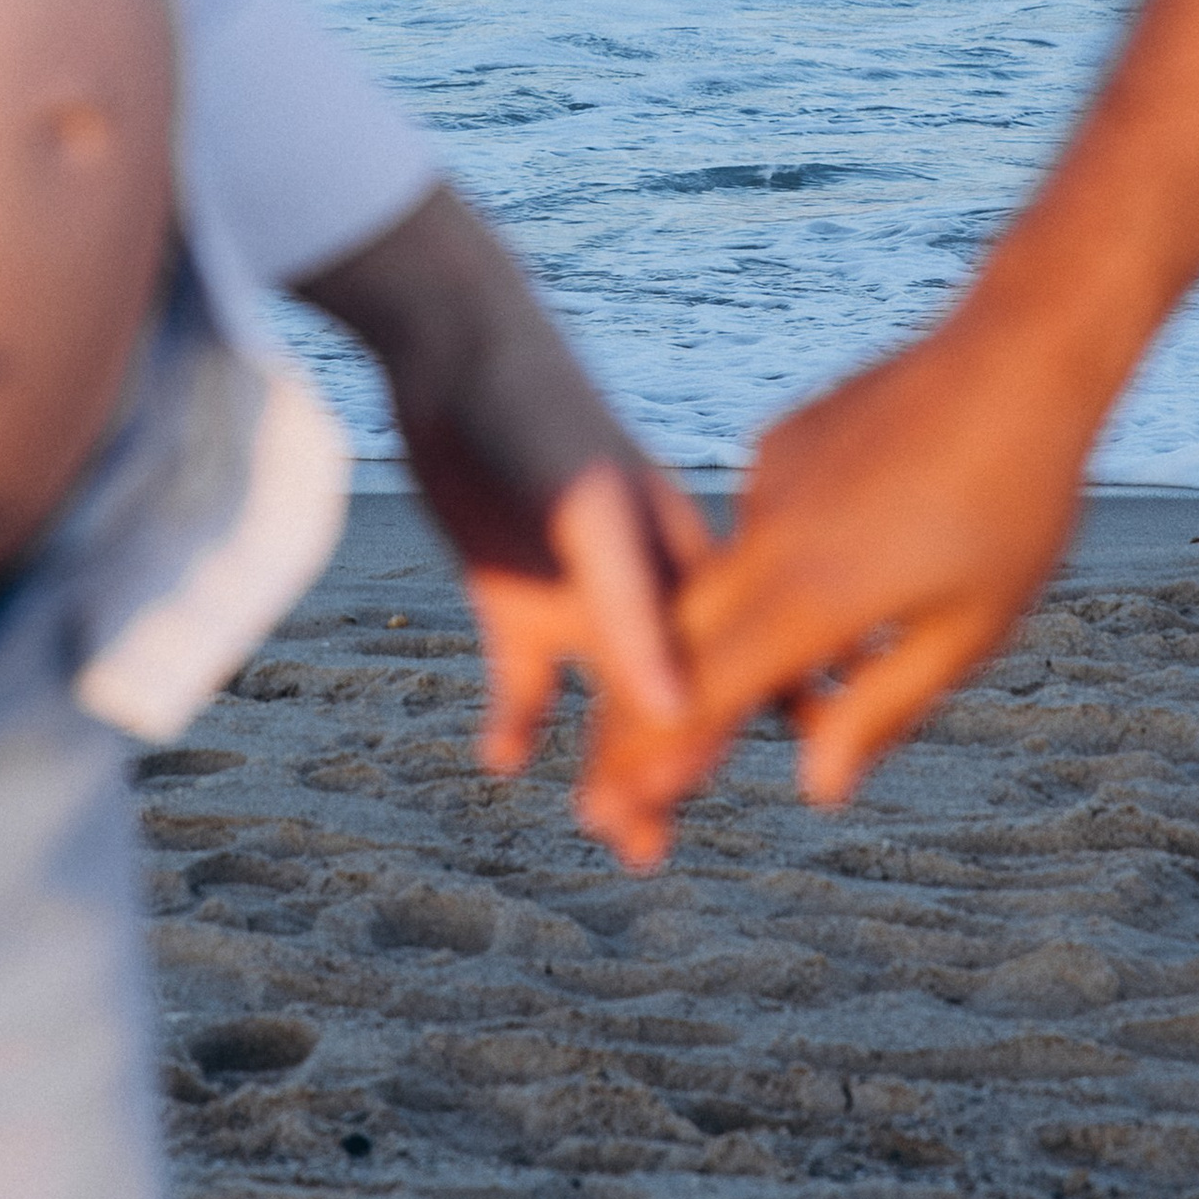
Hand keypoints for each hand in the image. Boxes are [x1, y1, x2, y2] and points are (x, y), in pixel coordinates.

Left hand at [298, 184, 712, 862]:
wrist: (451, 349)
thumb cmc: (538, 418)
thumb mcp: (587, 515)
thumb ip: (628, 609)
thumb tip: (679, 716)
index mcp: (682, 565)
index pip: (727, 665)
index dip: (735, 730)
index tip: (747, 794)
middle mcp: (640, 588)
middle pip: (672, 700)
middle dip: (673, 772)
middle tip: (650, 850)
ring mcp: (577, 594)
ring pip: (608, 707)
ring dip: (611, 771)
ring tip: (618, 846)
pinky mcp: (514, 594)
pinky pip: (526, 681)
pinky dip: (520, 723)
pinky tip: (502, 763)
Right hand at [587, 304, 1094, 862]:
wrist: (1017, 356)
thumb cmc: (1015, 507)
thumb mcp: (969, 631)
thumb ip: (882, 712)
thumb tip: (817, 788)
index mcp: (813, 596)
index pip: (702, 695)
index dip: (650, 760)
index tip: (604, 809)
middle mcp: (771, 538)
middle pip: (677, 645)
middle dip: (637, 718)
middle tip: (607, 787)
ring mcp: (772, 482)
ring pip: (720, 589)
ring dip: (728, 653)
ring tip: (782, 700)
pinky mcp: (785, 442)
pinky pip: (761, 532)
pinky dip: (778, 579)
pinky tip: (850, 582)